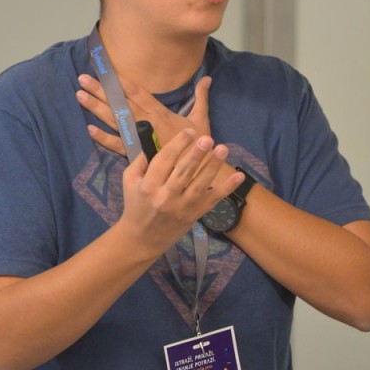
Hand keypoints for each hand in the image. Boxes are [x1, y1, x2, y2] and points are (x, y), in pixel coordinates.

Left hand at [76, 73, 212, 156]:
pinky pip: (117, 145)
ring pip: (115, 120)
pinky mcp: (137, 154)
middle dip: (101, 90)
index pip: (137, 92)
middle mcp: (147, 122)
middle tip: (82, 78)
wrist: (198, 172)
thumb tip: (207, 78)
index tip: (106, 69)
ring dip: (96, 108)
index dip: (121, 80)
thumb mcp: (201, 119)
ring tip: (80, 96)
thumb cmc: (199, 145)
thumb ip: (201, 97)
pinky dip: (103, 138)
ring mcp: (140, 138)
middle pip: (120, 103)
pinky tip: (89, 129)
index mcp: (160, 113)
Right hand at [117, 129, 243, 255]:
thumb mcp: (130, 181)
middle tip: (207, 139)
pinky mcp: (195, 215)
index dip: (178, 144)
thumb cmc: (136, 205)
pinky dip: (227, 188)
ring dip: (213, 166)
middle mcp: (166, 197)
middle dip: (196, 154)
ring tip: (223, 148)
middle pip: (183, 172)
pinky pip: (213, 200)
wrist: (142, 239)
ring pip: (200, 185)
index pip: (164, 160)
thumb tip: (155, 141)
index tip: (190, 131)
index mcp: (149, 186)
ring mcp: (182, 207)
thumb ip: (140, 160)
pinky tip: (239, 176)